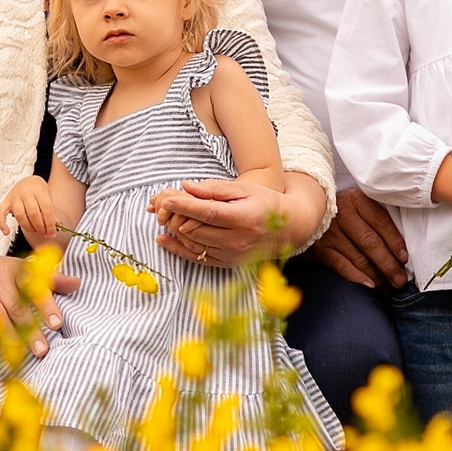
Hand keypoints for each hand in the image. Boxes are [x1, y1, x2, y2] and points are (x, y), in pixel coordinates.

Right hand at [0, 177, 57, 241]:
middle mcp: (26, 192)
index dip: (50, 224)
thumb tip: (56, 227)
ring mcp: (15, 196)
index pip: (46, 209)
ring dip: (28, 227)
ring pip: (20, 215)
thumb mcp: (48, 198)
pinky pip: (1, 213)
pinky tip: (7, 232)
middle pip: (33, 213)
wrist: (28, 181)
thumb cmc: (39, 191)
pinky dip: (2, 224)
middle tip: (44, 234)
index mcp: (39, 190)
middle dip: (40, 227)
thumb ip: (51, 212)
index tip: (52, 233)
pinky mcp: (6, 201)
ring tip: (35, 231)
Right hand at [0, 253, 78, 357]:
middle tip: (43, 351)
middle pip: (16, 306)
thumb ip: (51, 279)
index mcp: (16, 270)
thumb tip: (78, 284)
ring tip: (21, 356)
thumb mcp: (23, 269)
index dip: (46, 305)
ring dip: (8, 337)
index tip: (57, 324)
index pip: (35, 287)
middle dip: (30, 329)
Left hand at [150, 176, 294, 267]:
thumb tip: (187, 187)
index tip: (168, 199)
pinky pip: (197, 258)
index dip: (186, 206)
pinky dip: (178, 248)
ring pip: (194, 244)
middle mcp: (238, 240)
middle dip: (176, 216)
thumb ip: (215, 189)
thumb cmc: (265, 203)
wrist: (288, 228)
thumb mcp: (245, 189)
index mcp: (245, 218)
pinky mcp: (227, 263)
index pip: (209, 213)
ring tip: (165, 216)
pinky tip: (164, 239)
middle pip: (198, 229)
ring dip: (176, 230)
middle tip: (163, 204)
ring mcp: (232, 255)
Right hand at [305, 187, 409, 289]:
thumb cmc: (346, 213)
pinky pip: (341, 265)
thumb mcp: (360, 206)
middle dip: (388, 264)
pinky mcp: (320, 248)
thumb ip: (378, 219)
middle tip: (400, 280)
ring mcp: (329, 232)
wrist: (307, 213)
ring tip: (389, 287)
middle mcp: (342, 214)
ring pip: (358, 257)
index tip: (405, 258)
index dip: (395, 241)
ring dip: (376, 275)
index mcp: (357, 200)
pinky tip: (370, 286)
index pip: (381, 222)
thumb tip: (402, 249)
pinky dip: (357, 277)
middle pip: (370, 242)